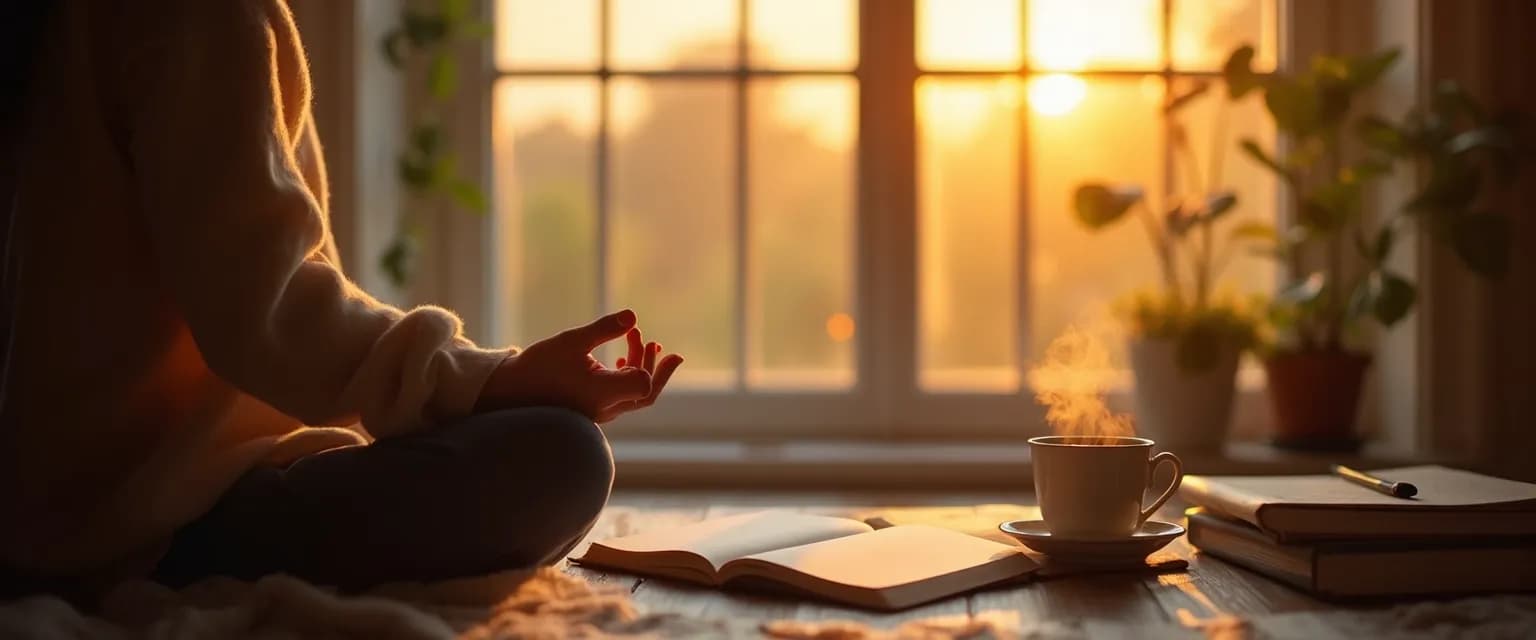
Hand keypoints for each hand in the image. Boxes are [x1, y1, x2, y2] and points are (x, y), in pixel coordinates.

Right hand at [474, 310, 682, 422]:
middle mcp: (604, 408)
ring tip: (645, 343)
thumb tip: (632, 315)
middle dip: (659, 370)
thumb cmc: (537, 367)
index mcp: (602, 393)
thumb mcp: (571, 342)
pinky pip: (620, 399)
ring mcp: (598, 413)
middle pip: (646, 394)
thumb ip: (603, 329)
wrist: (507, 395)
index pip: (644, 384)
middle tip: (669, 351)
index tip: (645, 338)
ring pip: (634, 397)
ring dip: (642, 370)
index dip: (651, 363)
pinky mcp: (591, 411)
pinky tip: (622, 359)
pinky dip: (628, 379)